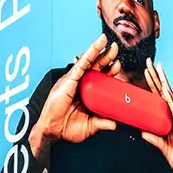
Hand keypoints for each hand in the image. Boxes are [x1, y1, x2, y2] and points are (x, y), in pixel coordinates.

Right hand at [28, 35, 119, 159]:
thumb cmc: (68, 128)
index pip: (100, 77)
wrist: (53, 131)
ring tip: (105, 41)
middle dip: (106, 56)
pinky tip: (94, 48)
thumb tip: (115, 124)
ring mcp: (74, 81)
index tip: (118, 65)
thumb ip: (101, 122)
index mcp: (88, 92)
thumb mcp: (90, 125)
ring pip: (88, 62)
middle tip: (115, 48)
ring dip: (97, 50)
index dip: (110, 70)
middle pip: (95, 66)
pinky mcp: (68, 80)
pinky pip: (80, 65)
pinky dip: (88, 55)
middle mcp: (81, 84)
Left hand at [141, 59, 172, 172]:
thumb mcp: (163, 147)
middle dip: (156, 77)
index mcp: (168, 119)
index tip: (147, 71)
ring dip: (162, 82)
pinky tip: (165, 90)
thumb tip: (142, 132)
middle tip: (150, 62)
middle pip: (163, 93)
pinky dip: (169, 99)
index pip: (158, 98)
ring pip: (169, 97)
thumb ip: (153, 139)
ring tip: (157, 69)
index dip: (153, 84)